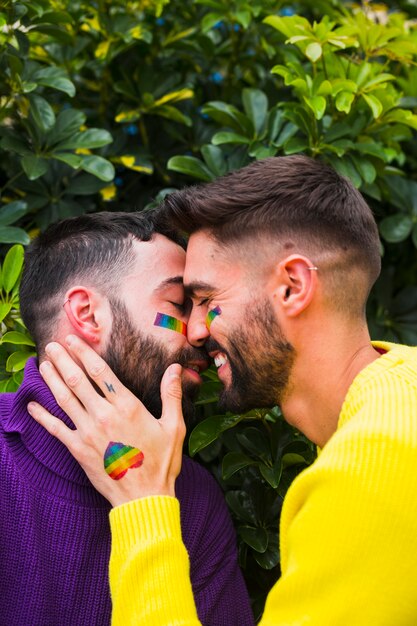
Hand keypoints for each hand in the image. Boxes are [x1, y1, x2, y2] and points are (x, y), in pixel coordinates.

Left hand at [27, 335, 185, 506]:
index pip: (101, 372)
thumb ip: (171, 395)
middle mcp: (104, 415)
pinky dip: (42, 415)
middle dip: (63, 360)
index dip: (85, 353)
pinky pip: (55, 429)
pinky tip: (32, 404)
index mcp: (127, 406)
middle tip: (52, 345)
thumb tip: (175, 368)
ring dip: (52, 379)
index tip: (74, 340)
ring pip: (65, 399)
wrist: (144, 498)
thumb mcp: (174, 427)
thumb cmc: (161, 463)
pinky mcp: (78, 450)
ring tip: (43, 364)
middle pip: (78, 380)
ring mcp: (88, 432)